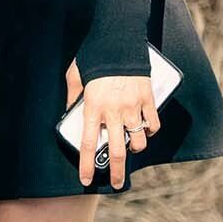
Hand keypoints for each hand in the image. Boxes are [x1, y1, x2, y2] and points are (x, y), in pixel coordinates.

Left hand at [69, 64, 158, 190]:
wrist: (120, 39)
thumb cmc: (95, 56)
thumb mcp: (75, 75)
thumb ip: (72, 96)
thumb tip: (70, 112)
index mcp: (93, 107)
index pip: (89, 144)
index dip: (87, 165)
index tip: (86, 180)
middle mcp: (114, 111)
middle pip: (117, 151)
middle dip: (116, 172)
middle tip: (115, 183)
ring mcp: (133, 107)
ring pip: (138, 141)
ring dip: (134, 148)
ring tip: (130, 145)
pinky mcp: (148, 99)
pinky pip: (152, 124)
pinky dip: (150, 131)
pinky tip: (145, 130)